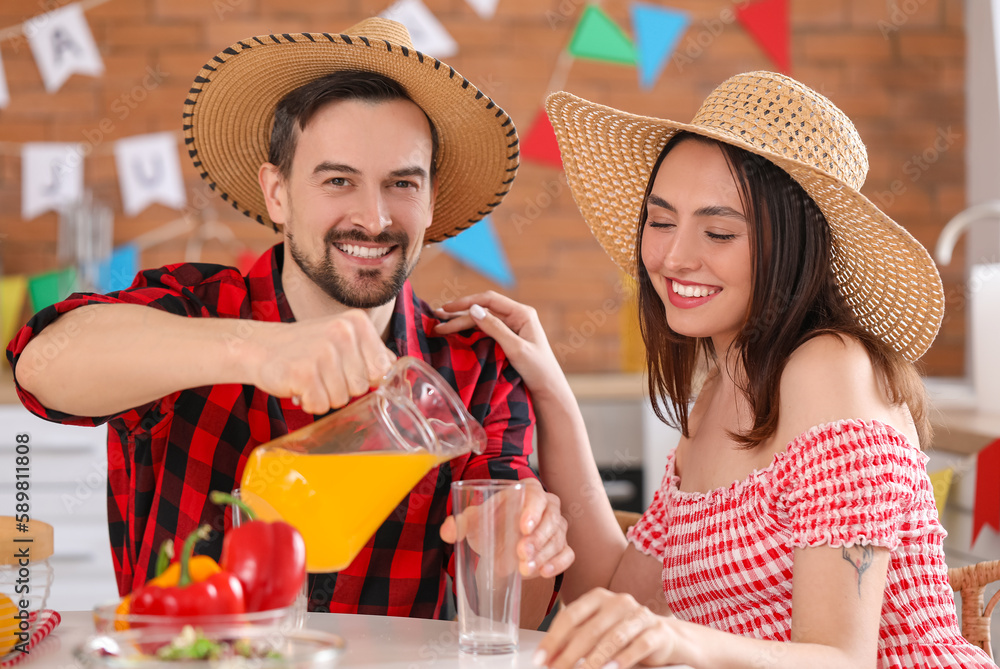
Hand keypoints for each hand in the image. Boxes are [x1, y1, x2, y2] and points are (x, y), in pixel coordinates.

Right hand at [247, 310, 395, 413]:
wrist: (260, 347)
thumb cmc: (306, 348)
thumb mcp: (342, 338)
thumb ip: (370, 351)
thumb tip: (397, 367)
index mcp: (357, 323)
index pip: (381, 370)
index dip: (362, 378)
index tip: (343, 369)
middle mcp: (343, 332)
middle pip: (362, 387)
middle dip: (342, 388)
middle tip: (321, 373)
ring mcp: (323, 352)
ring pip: (342, 400)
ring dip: (323, 396)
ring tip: (309, 378)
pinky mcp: (304, 372)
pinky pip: (320, 406)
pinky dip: (309, 403)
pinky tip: (298, 386)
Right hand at [433, 292, 568, 401]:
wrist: (548, 390)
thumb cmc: (538, 369)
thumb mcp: (516, 348)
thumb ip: (495, 328)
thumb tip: (474, 309)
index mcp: (522, 313)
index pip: (489, 300)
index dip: (466, 302)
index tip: (447, 309)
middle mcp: (517, 316)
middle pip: (483, 309)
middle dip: (459, 314)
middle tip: (437, 320)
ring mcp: (512, 327)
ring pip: (482, 320)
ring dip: (461, 322)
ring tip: (440, 326)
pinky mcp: (508, 339)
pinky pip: (485, 330)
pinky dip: (469, 331)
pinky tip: (455, 334)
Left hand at [440, 478, 573, 579]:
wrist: (499, 540)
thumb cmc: (490, 523)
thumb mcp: (474, 521)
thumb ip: (459, 523)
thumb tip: (447, 530)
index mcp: (528, 491)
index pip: (536, 497)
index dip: (532, 511)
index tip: (523, 527)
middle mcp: (548, 507)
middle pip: (551, 520)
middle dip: (537, 539)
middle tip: (521, 553)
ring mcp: (557, 528)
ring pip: (557, 539)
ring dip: (543, 555)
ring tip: (525, 569)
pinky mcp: (561, 547)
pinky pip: (567, 554)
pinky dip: (558, 564)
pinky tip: (544, 572)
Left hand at [535, 588, 677, 668]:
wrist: (664, 636)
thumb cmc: (623, 633)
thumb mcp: (597, 632)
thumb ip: (574, 640)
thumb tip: (549, 657)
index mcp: (598, 597)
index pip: (571, 615)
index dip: (553, 639)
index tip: (540, 659)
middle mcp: (618, 602)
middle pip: (589, 629)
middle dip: (569, 655)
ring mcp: (639, 615)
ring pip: (612, 638)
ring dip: (593, 661)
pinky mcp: (657, 632)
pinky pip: (638, 646)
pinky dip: (622, 660)